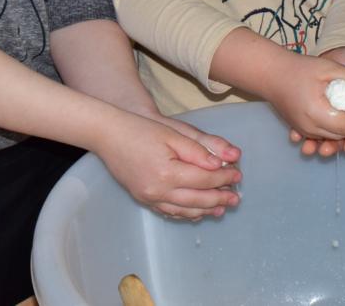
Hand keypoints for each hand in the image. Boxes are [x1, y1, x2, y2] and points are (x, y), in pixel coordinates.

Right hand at [94, 111, 242, 220]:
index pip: (205, 180)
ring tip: (223, 208)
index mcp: (168, 172)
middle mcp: (158, 190)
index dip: (224, 178)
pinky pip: (169, 212)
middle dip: (220, 199)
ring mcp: (149, 197)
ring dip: (206, 210)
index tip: (238, 175)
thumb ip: (198, 151)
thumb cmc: (139, 130)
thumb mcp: (172, 134)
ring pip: (185, 211)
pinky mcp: (143, 199)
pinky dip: (186, 214)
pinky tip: (196, 212)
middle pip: (198, 200)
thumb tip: (222, 164)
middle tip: (236, 198)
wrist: (107, 135)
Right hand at [266, 52, 344, 150]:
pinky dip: (329, 128)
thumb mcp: (330, 66)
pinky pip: (321, 136)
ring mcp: (304, 131)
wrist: (272, 74)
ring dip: (341, 127)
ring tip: (339, 107)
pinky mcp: (300, 130)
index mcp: (317, 112)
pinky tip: (329, 113)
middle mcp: (309, 127)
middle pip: (341, 136)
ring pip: (332, 138)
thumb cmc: (301, 68)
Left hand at [288, 47, 344, 156]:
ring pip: (322, 133)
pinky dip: (300, 131)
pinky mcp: (313, 108)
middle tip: (324, 151)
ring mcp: (328, 112)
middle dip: (333, 146)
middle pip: (339, 136)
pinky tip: (294, 136)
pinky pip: (307, 123)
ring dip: (315, 143)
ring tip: (307, 148)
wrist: (333, 52)